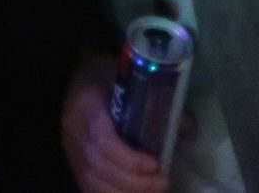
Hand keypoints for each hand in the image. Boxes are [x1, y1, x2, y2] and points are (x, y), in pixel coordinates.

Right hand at [61, 62, 166, 192]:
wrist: (77, 80)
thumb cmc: (107, 78)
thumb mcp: (130, 79)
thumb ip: (157, 101)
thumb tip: (188, 125)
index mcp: (87, 104)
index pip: (102, 139)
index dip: (128, 158)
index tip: (154, 164)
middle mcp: (73, 130)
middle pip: (98, 166)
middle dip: (133, 182)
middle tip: (162, 183)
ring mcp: (70, 149)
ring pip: (91, 182)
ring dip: (125, 192)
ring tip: (153, 191)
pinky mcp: (73, 163)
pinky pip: (88, 187)